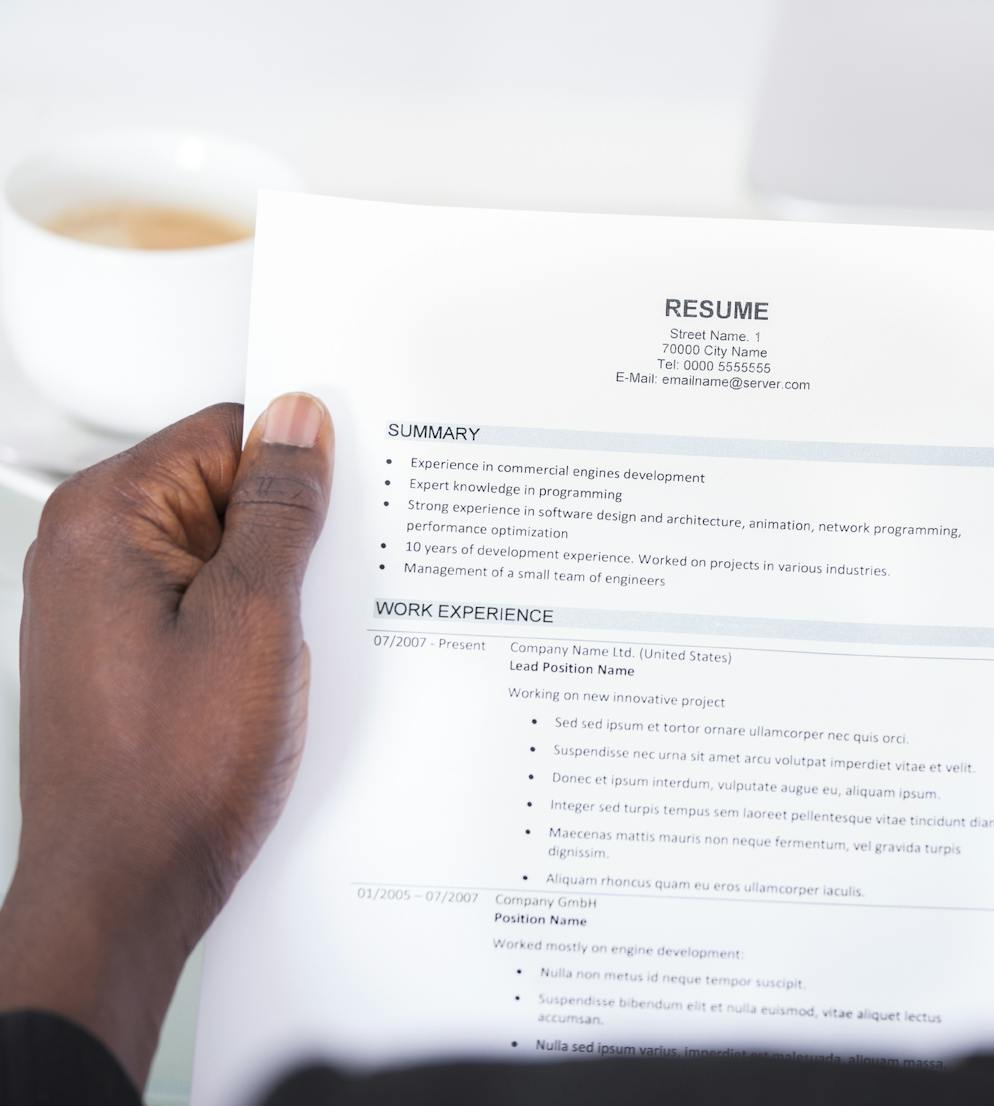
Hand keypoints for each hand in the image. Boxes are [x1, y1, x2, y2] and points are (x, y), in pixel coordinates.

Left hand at [0, 395, 333, 1087]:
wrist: (124, 892)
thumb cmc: (169, 775)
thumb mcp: (255, 620)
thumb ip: (279, 511)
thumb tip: (297, 425)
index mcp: (106, 520)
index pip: (225, 433)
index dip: (299, 468)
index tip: (345, 507)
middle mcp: (90, 552)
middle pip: (222, 489)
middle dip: (290, 535)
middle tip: (318, 593)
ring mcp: (104, 605)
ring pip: (222, 551)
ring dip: (276, 587)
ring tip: (291, 647)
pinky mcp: (126, 650)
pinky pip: (208, 603)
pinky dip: (253, 625)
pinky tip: (276, 673)